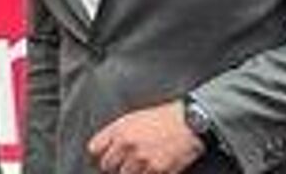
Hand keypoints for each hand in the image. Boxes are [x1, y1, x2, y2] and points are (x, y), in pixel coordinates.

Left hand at [88, 101, 203, 173]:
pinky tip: (153, 167)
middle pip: (107, 165)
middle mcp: (128, 145)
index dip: (100, 153)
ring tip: (141, 164)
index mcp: (119, 130)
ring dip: (131, 171)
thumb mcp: (134, 118)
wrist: (191, 122)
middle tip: (124, 162)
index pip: (95, 148)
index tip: (105, 155)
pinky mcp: (158, 169)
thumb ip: (117, 132)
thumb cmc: (165, 118)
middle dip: (114, 165)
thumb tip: (106, 146)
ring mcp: (142, 159)